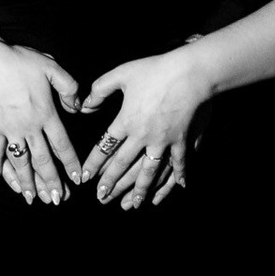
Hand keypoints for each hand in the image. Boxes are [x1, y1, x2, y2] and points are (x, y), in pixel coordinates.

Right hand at [0, 29, 84, 204]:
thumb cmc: (18, 62)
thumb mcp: (51, 68)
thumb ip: (69, 87)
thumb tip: (77, 106)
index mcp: (46, 114)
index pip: (62, 144)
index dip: (70, 163)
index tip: (76, 179)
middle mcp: (29, 127)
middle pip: (43, 160)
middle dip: (51, 182)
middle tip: (58, 199)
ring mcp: (9, 131)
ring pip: (20, 162)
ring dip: (27, 182)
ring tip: (32, 198)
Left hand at [77, 49, 213, 208]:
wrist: (190, 73)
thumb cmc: (154, 70)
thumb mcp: (121, 74)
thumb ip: (99, 90)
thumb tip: (84, 106)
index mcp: (126, 121)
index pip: (104, 147)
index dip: (93, 164)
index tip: (84, 177)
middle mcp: (142, 136)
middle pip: (123, 165)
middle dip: (111, 184)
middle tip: (101, 198)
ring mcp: (164, 142)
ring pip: (149, 172)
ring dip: (139, 190)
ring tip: (131, 205)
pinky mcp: (182, 141)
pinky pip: (178, 164)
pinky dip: (177, 177)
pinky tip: (177, 188)